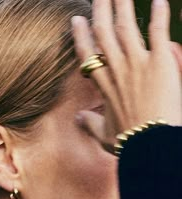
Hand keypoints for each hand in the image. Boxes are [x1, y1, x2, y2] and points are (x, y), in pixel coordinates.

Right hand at [71, 0, 181, 152]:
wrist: (150, 145)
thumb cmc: (129, 143)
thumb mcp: (105, 136)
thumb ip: (90, 124)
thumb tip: (78, 119)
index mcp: (104, 86)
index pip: (88, 54)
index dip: (82, 35)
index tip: (78, 20)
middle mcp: (117, 70)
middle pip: (105, 32)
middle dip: (102, 9)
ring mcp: (137, 64)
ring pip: (126, 26)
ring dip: (123, 5)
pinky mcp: (159, 62)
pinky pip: (157, 31)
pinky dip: (159, 14)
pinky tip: (160, 0)